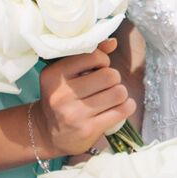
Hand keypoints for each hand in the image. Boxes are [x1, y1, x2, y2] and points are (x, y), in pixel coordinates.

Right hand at [36, 39, 134, 158]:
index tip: (99, 68)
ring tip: (112, 96)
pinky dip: (127, 106)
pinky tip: (120, 107)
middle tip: (107, 85)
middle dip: (113, 78)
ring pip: (118, 93)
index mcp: (54, 75)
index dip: (103, 61)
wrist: (49, 134)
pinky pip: (122, 110)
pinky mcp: (88, 129)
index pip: (93, 56)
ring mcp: (75, 114)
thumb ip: (88, 56)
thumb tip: (113, 42)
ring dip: (121, 93)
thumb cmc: (62, 98)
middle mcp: (62, 94)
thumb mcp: (66, 74)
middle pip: (110, 75)